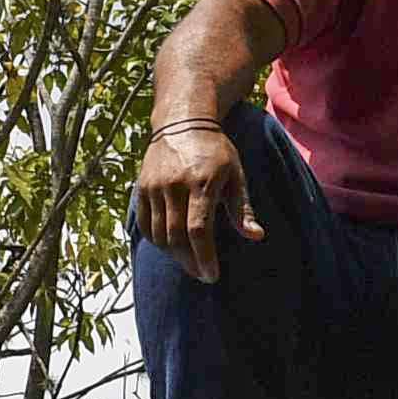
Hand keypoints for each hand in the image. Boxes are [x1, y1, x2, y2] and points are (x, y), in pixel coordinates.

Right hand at [136, 119, 262, 282]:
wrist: (181, 123)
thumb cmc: (215, 151)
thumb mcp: (236, 174)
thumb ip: (242, 208)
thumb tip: (256, 236)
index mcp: (202, 182)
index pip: (199, 229)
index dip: (204, 257)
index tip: (212, 276)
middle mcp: (174, 185)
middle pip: (176, 237)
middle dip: (190, 262)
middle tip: (203, 274)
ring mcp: (154, 187)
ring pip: (159, 234)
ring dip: (174, 254)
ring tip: (190, 261)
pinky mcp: (141, 188)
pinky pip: (145, 225)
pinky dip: (157, 241)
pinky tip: (171, 246)